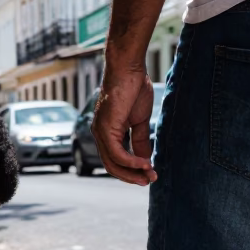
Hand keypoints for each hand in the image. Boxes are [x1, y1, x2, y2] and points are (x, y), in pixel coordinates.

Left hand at [93, 69, 156, 185]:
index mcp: (106, 132)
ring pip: (113, 163)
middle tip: (148, 181)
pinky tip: (145, 164)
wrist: (128, 69)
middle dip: (131, 176)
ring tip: (149, 176)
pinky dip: (131, 162)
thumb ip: (140, 141)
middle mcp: (99, 134)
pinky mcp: (105, 129)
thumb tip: (145, 160)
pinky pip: (117, 154)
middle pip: (112, 166)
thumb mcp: (139, 121)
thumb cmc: (134, 88)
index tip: (148, 174)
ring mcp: (100, 132)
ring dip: (132, 172)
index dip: (132, 169)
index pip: (115, 159)